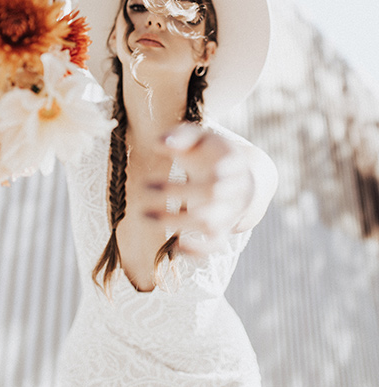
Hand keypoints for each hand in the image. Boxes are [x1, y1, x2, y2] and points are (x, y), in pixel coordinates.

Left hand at [143, 123, 276, 255]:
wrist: (242, 177)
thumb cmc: (213, 153)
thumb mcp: (201, 137)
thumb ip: (181, 136)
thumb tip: (158, 143)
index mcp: (233, 164)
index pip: (218, 172)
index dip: (200, 174)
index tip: (163, 174)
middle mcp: (237, 191)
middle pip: (212, 196)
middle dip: (177, 193)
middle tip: (143, 188)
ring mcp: (231, 212)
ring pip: (211, 223)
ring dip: (178, 221)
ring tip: (145, 215)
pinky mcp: (223, 230)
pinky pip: (214, 245)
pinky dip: (197, 250)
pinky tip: (174, 245)